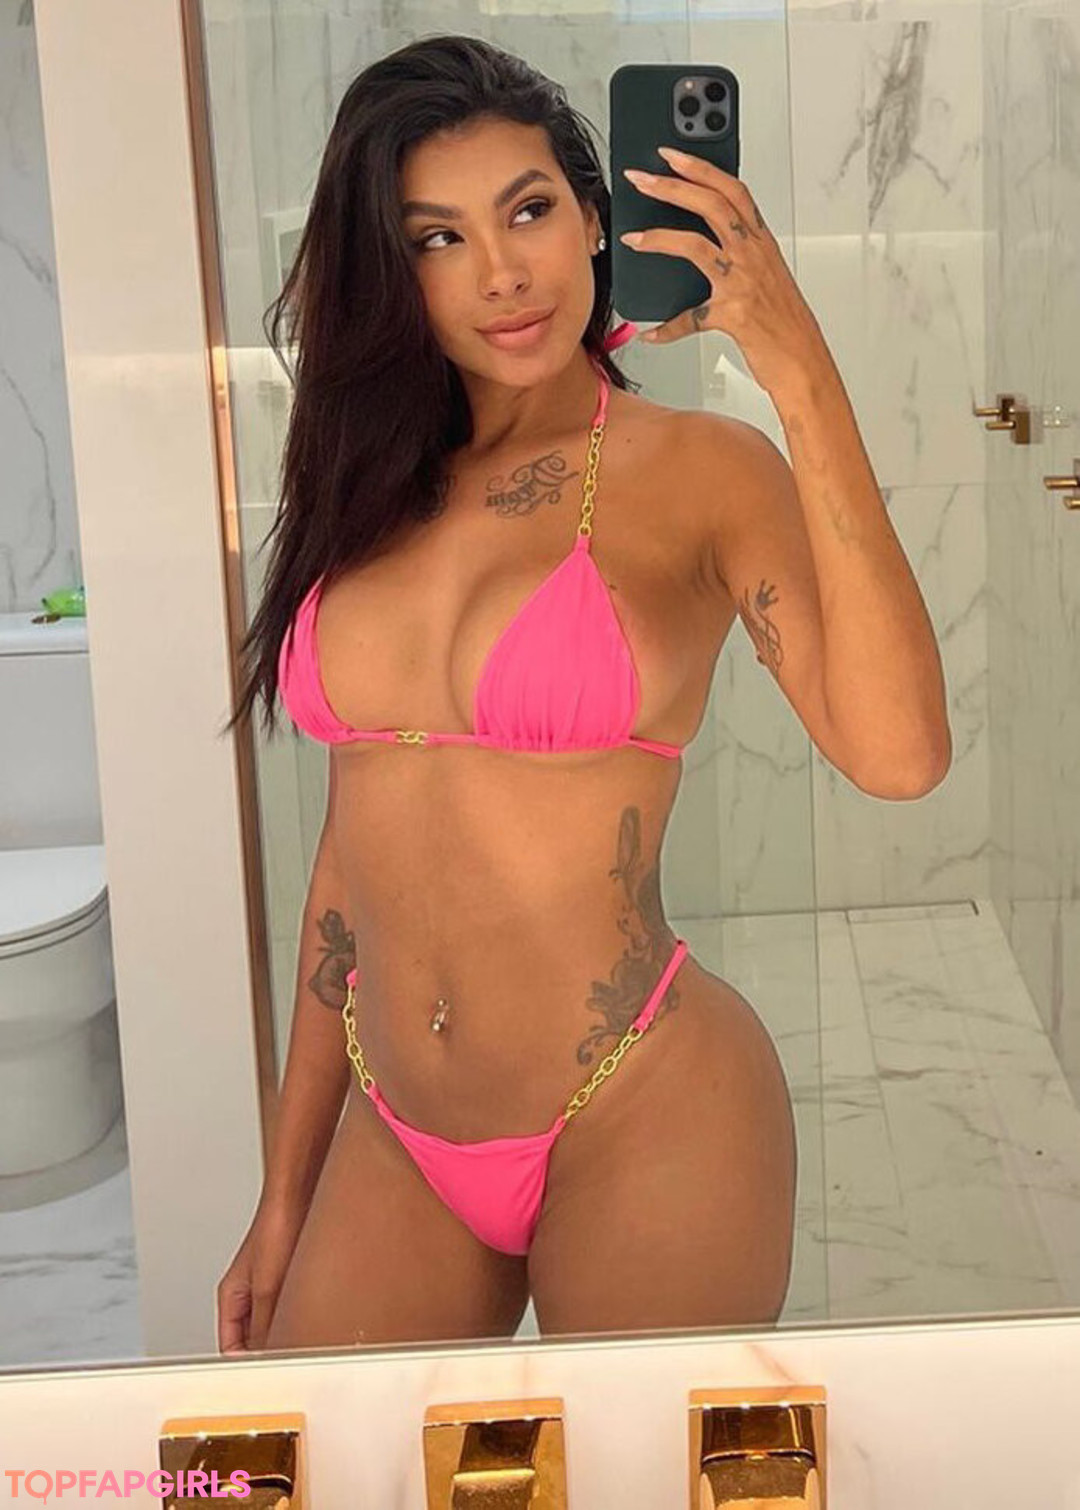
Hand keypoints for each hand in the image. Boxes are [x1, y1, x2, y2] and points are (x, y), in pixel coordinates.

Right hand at [216, 1196, 308, 1352]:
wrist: (297, 1196)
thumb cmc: (275, 1228)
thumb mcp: (268, 1288)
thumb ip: (264, 1325)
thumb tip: (266, 1355)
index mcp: (232, 1295)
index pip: (230, 1345)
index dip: (244, 1363)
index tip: (262, 1376)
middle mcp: (247, 1292)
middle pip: (251, 1337)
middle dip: (266, 1351)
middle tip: (285, 1364)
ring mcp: (268, 1283)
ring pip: (272, 1323)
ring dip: (285, 1334)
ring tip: (301, 1343)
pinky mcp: (288, 1276)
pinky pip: (290, 1308)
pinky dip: (298, 1318)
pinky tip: (314, 1320)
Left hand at [619, 146, 831, 393]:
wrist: (803, 360)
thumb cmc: (784, 322)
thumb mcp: (767, 278)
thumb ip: (740, 255)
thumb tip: (706, 244)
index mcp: (761, 242)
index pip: (732, 190)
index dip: (701, 168)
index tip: (672, 155)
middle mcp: (753, 255)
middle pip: (711, 205)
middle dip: (672, 186)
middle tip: (641, 179)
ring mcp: (742, 283)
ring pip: (695, 245)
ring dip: (659, 237)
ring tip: (633, 237)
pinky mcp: (732, 315)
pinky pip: (690, 318)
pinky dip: (667, 328)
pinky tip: (649, 332)